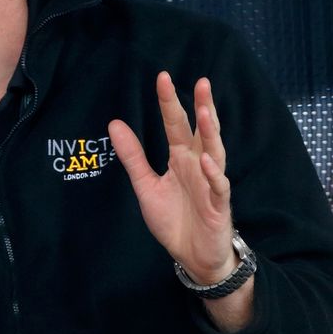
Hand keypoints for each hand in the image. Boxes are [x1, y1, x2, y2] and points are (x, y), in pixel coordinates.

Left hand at [108, 72, 236, 282]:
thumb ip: (133, 156)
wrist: (192, 256)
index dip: (169, 103)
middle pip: (201, 131)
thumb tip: (114, 123)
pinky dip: (214, 174)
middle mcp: (198, 165)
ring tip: (206, 111)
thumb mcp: (146, 185)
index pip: (175, 125)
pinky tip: (207, 160)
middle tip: (202, 81)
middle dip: (202, 107)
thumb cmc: (174, 219)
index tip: (162, 78)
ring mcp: (211, 183)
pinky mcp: (218, 205)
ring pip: (215, 152)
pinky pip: (218, 186)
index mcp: (181, 159)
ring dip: (211, 133)